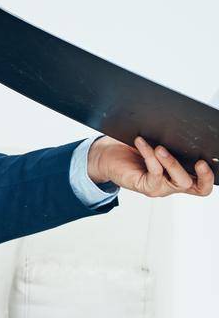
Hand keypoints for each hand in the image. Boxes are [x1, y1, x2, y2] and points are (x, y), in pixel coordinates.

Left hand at [88, 135, 214, 198]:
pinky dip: (150, 156)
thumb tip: (186, 130)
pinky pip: (154, 172)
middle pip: (196, 186)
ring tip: (161, 147)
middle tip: (199, 160)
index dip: (210, 177)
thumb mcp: (158, 144)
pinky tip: (142, 142)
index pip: (203, 185)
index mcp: (181, 176)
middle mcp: (173, 184)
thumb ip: (172, 143)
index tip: (210, 161)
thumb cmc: (134, 149)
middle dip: (203, 174)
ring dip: (172, 162)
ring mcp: (160, 187)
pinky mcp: (145, 186)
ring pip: (178, 180)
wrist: (108, 155)